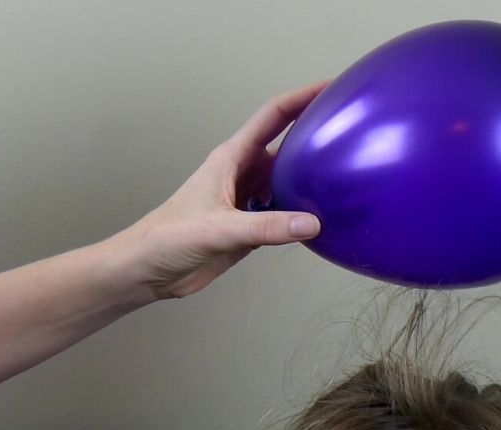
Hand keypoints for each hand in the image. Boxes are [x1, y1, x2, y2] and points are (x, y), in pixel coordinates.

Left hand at [102, 81, 329, 302]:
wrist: (148, 270)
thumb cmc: (168, 237)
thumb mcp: (219, 228)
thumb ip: (265, 227)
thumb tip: (313, 223)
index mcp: (233, 158)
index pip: (274, 117)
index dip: (303, 97)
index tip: (332, 86)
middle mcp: (245, 173)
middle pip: (288, 146)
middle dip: (316, 136)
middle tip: (352, 131)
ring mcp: (250, 199)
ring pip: (290, 181)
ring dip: (312, 180)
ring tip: (348, 176)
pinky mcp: (253, 225)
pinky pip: (287, 213)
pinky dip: (304, 215)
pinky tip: (324, 220)